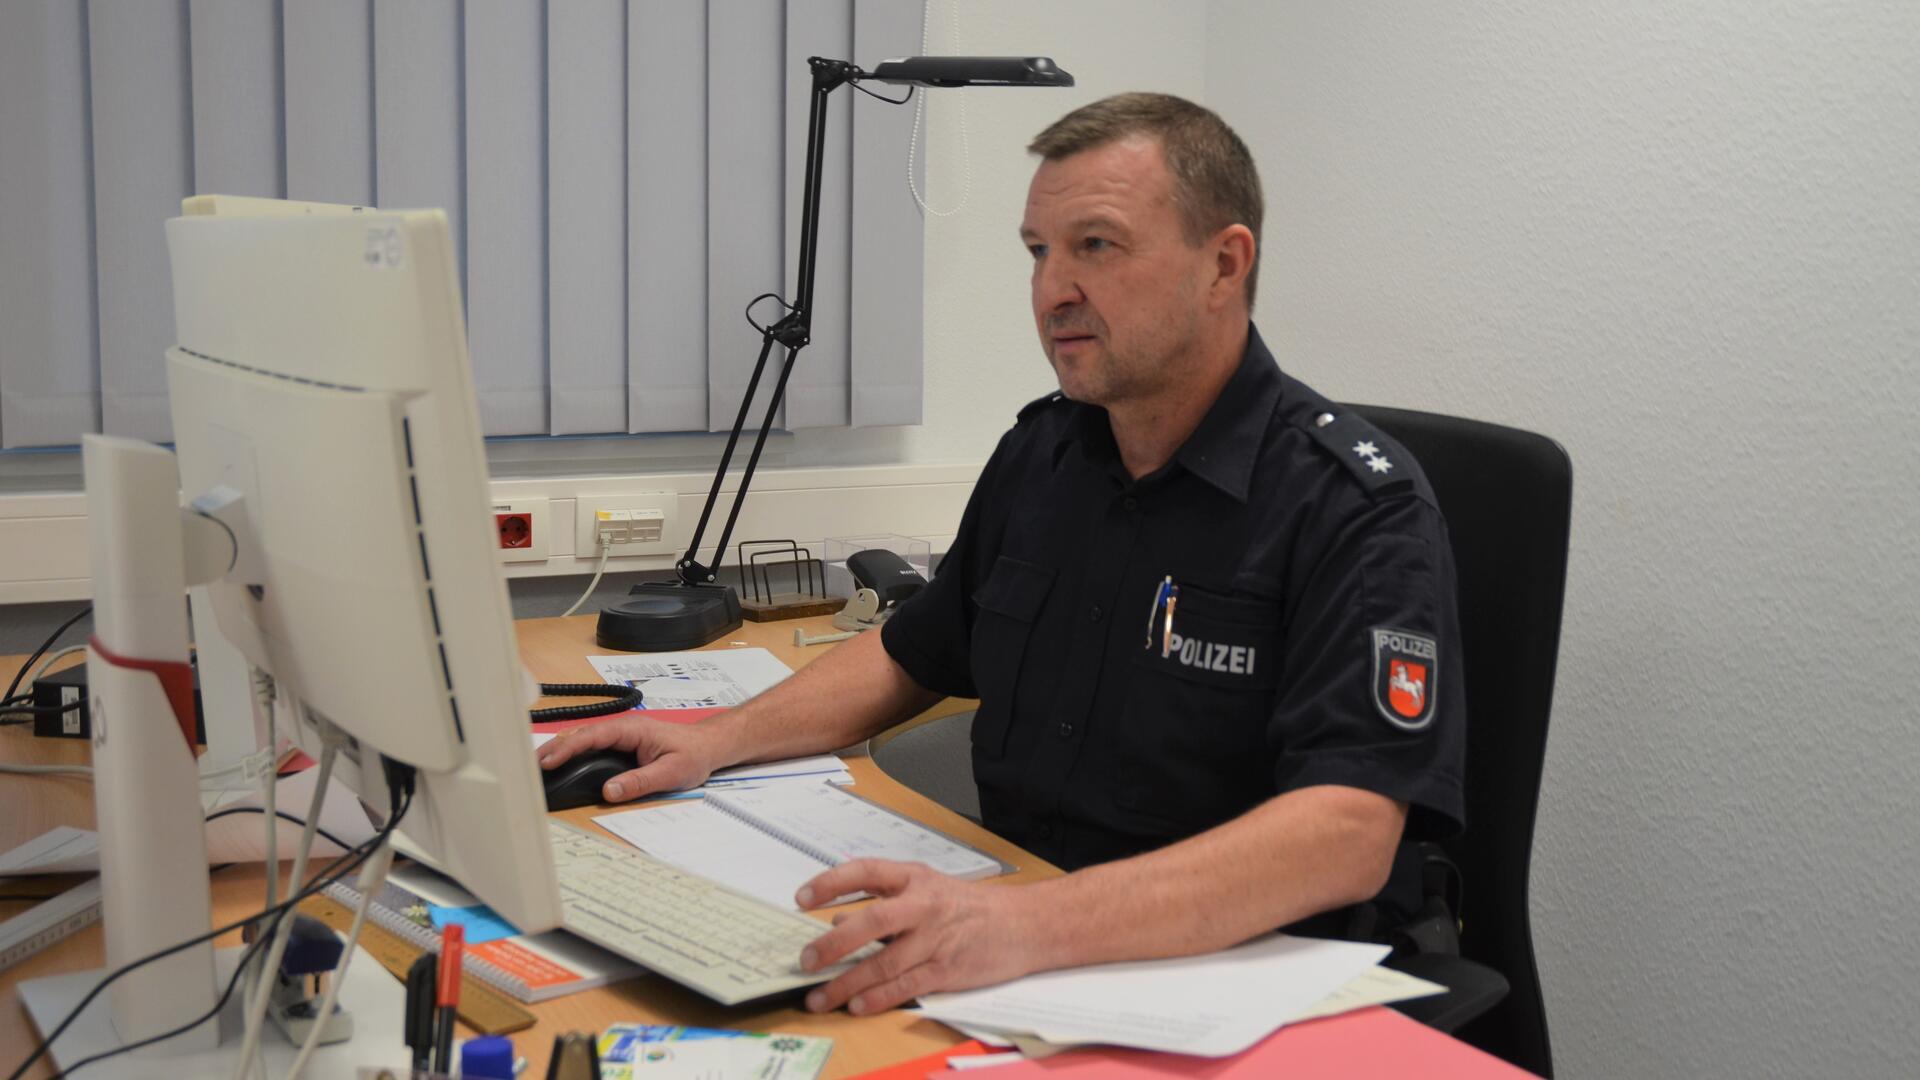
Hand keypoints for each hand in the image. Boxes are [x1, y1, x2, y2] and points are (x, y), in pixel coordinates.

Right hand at [534, 716, 731, 801]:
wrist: (709, 746)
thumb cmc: (694, 754)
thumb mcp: (671, 772)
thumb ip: (640, 781)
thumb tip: (610, 791)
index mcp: (632, 730)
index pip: (592, 736)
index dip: (567, 748)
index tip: (548, 761)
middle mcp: (623, 729)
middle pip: (580, 735)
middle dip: (554, 748)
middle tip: (529, 766)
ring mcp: (620, 736)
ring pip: (583, 740)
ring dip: (560, 750)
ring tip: (536, 766)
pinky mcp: (621, 745)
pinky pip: (591, 747)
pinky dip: (572, 753)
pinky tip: (559, 764)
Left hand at [795, 860, 1044, 1014]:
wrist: (1025, 924)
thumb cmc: (971, 907)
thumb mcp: (929, 888)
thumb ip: (885, 900)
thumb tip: (838, 921)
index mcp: (915, 878)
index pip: (865, 872)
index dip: (831, 883)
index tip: (802, 898)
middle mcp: (924, 905)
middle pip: (870, 922)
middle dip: (833, 944)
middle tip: (806, 960)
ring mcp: (936, 939)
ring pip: (883, 963)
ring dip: (846, 983)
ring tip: (820, 997)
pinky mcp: (947, 970)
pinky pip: (905, 986)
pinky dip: (877, 998)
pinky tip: (857, 1005)